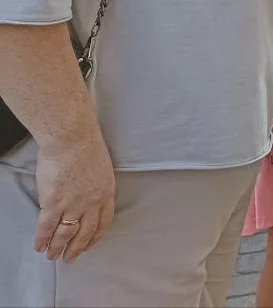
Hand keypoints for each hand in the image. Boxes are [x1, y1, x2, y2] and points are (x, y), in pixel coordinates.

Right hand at [34, 133, 115, 262]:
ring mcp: (73, 205)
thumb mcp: (101, 169)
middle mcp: (92, 203)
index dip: (95, 237)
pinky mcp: (54, 203)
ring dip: (57, 247)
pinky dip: (42, 239)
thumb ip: (95, 186)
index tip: (89, 246)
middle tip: (69, 259)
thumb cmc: (86, 146)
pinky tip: (39, 247)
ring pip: (65, 233)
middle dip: (76, 248)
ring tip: (52, 256)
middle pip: (85, 232)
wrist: (71, 139)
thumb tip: (85, 194)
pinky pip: (47, 227)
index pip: (103, 222)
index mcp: (106, 193)